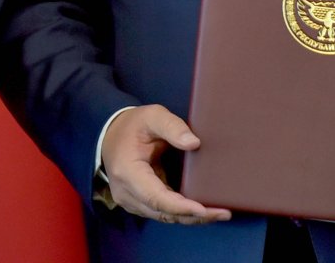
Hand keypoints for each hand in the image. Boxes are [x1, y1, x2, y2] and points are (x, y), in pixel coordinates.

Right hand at [99, 105, 231, 225]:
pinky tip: (204, 210)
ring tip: (220, 214)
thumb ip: (172, 126)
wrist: (112, 134)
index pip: (156, 198)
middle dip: (194, 216)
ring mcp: (132, 202)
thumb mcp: (152, 116)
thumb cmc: (132, 125)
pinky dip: (183, 213)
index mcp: (128, 173)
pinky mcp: (140, 204)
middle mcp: (127, 194)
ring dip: (192, 218)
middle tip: (223, 213)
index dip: (180, 207)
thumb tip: (194, 143)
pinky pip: (164, 213)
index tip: (203, 209)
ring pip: (166, 217)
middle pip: (164, 213)